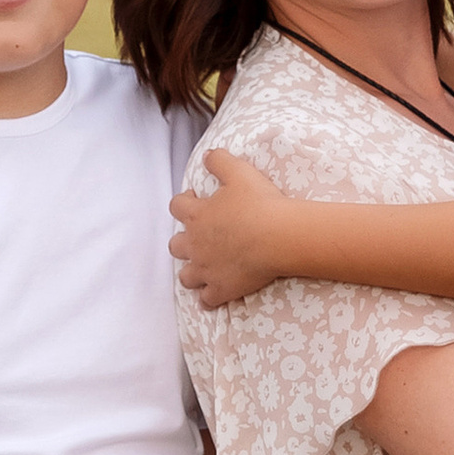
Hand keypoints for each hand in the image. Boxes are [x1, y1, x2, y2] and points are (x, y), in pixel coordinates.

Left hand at [171, 148, 295, 305]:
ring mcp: (206, 270)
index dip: (184, 203)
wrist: (278, 237)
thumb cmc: (259, 203)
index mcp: (197, 216)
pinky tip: (215, 294)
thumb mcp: (239, 171)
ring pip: (186, 276)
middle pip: (175, 246)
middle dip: (184, 241)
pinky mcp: (221, 289)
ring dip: (192, 272)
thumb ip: (219, 160)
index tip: (196, 200)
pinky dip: (208, 298)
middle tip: (201, 237)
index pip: (176, 207)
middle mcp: (195, 244)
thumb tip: (208, 154)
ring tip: (204, 268)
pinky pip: (206, 300)